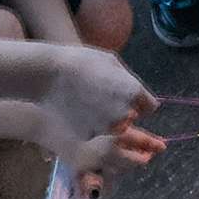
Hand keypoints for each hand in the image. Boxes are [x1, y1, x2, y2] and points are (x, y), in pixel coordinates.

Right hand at [36, 45, 161, 172]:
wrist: (48, 75)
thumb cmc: (81, 62)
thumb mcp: (112, 62)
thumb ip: (130, 81)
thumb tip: (138, 93)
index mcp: (134, 93)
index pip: (150, 107)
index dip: (139, 102)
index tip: (126, 96)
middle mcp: (125, 114)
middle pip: (132, 118)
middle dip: (124, 111)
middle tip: (104, 99)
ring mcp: (107, 128)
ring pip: (115, 128)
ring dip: (107, 121)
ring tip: (88, 104)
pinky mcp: (90, 136)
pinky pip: (97, 132)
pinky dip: (91, 126)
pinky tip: (78, 112)